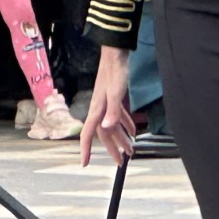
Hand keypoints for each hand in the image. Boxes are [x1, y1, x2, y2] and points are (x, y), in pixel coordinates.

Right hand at [81, 47, 135, 167]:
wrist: (116, 54)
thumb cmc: (115, 73)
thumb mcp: (116, 93)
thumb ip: (112, 111)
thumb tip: (107, 128)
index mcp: (97, 111)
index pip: (88, 135)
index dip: (86, 149)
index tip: (85, 164)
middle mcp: (100, 110)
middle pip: (105, 134)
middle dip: (113, 148)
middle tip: (121, 162)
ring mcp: (106, 103)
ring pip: (113, 126)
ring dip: (122, 138)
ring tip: (131, 149)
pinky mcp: (114, 97)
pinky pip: (118, 116)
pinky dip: (126, 124)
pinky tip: (133, 131)